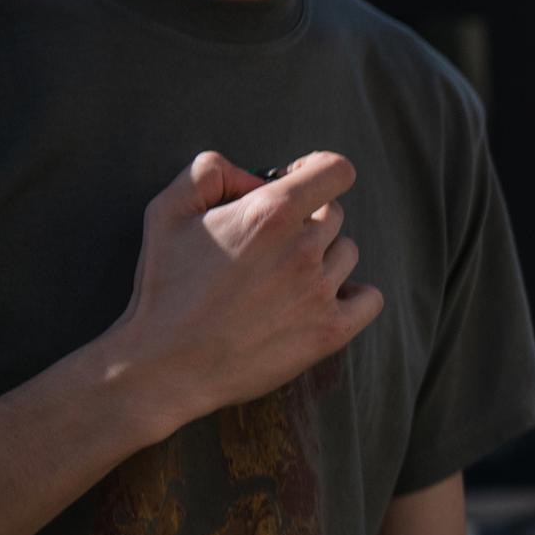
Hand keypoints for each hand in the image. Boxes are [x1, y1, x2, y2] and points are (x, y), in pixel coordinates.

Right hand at [108, 150, 384, 434]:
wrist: (166, 364)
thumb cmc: (164, 285)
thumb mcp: (166, 210)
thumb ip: (209, 172)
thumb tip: (253, 176)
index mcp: (269, 213)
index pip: (335, 171)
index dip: (319, 170)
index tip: (298, 181)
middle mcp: (303, 249)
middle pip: (335, 214)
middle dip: (306, 219)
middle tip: (269, 244)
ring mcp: (320, 292)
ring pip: (347, 253)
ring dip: (323, 257)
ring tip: (282, 278)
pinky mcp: (330, 332)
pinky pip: (370, 298)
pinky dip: (353, 295)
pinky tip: (321, 298)